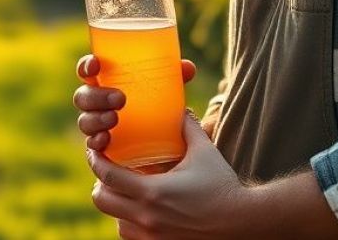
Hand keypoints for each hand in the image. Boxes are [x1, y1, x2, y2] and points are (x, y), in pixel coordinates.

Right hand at [73, 54, 196, 151]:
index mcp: (107, 83)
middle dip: (97, 96)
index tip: (96, 65)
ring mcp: (97, 126)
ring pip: (85, 120)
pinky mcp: (102, 149)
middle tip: (120, 99)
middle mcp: (97, 104)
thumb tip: (188, 68)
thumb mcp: (168, 93)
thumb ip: (175, 78)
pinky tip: (105, 141)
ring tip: (114, 119)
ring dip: (97, 119)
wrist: (165, 149)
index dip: (86, 66)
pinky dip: (95, 142)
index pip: (88, 71)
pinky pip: (91, 145)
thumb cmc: (159, 108)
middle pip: (82, 96)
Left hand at [88, 111, 250, 239]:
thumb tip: (180, 109)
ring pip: (116, 222)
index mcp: (153, 192)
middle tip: (109, 174)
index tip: (95, 152)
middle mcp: (147, 217)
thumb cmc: (223, 187)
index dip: (96, 161)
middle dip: (100, 185)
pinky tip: (143, 212)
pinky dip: (131, 224)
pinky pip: (131, 237)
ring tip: (127, 193)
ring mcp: (152, 237)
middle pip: (101, 201)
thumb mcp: (205, 152)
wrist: (242, 224)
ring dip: (117, 207)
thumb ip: (188, 128)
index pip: (107, 176)